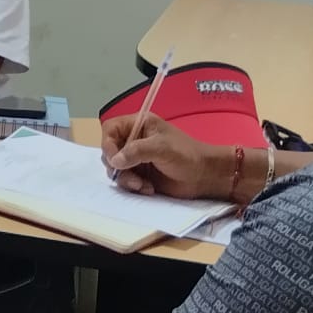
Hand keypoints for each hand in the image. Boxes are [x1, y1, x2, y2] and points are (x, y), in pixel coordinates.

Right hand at [101, 113, 228, 198]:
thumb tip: (114, 161)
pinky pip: (124, 180)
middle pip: (109, 150)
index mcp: (139, 124)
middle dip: (117, 165)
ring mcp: (136, 158)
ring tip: (142, 184)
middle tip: (130, 175)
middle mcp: (134, 139)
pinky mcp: (139, 174)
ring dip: (125, 178)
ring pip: (115, 168)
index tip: (114, 159)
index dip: (107, 143)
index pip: (110, 129)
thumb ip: (136, 151)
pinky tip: (147, 188)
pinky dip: (133, 185)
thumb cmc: (188, 155)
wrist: (205, 177)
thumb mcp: (162, 148)